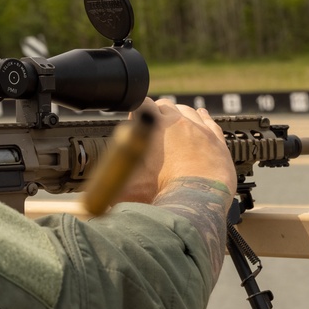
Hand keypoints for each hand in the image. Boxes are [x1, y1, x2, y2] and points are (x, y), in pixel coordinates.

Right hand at [118, 98, 236, 202]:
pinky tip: (200, 118)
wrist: (196, 204)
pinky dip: (202, 119)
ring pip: (187, 111)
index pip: (141, 104)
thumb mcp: (123, 187)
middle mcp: (177, 122)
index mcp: (153, 126)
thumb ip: (108, 180)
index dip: (136, 112)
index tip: (134, 122)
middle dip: (157, 114)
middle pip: (164, 105)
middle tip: (153, 130)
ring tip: (175, 125)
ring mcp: (199, 129)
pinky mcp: (216, 140)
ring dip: (179, 116)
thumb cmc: (161, 194)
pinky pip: (209, 121)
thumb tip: (92, 187)